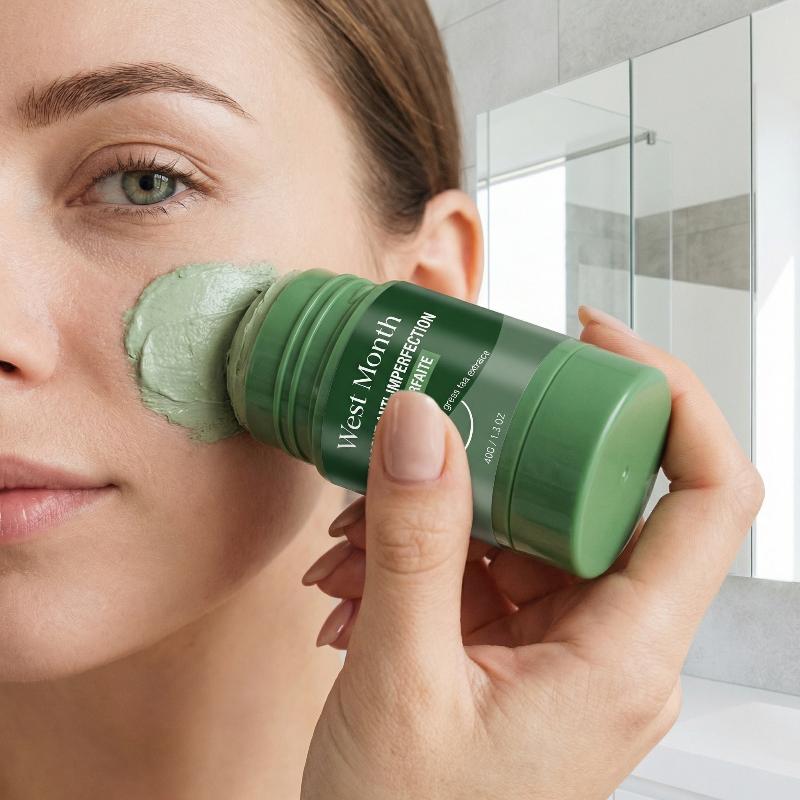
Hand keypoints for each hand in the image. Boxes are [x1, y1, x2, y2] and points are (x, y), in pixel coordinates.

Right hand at [299, 307, 764, 799]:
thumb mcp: (401, 680)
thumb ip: (415, 543)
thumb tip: (424, 421)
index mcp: (623, 654)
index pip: (706, 494)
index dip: (669, 397)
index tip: (594, 338)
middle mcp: (611, 642)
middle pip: (598, 493)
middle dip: (504, 449)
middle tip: (433, 418)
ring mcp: (561, 646)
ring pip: (525, 528)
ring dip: (435, 511)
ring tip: (351, 533)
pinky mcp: (515, 651)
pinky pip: (482, 569)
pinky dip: (418, 556)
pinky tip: (353, 577)